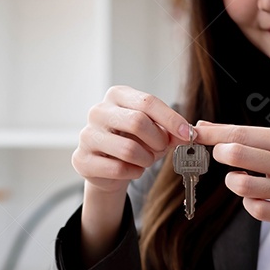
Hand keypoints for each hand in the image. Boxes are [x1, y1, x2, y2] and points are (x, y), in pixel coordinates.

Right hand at [72, 86, 190, 197]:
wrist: (107, 167)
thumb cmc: (132, 142)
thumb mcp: (154, 131)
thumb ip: (170, 131)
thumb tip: (187, 134)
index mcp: (116, 96)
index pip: (147, 102)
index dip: (171, 119)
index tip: (187, 133)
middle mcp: (98, 111)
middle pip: (137, 122)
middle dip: (157, 140)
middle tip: (161, 149)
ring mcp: (87, 135)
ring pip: (129, 149)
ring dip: (146, 159)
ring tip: (146, 160)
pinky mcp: (82, 159)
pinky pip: (118, 169)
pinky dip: (133, 172)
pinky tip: (132, 170)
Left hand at [194, 121, 269, 252]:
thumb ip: (245, 134)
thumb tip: (204, 127)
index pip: (242, 134)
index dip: (214, 135)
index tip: (196, 133)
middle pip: (239, 155)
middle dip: (221, 153)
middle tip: (222, 155)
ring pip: (243, 186)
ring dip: (233, 181)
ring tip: (240, 178)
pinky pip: (255, 209)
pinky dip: (248, 202)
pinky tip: (256, 196)